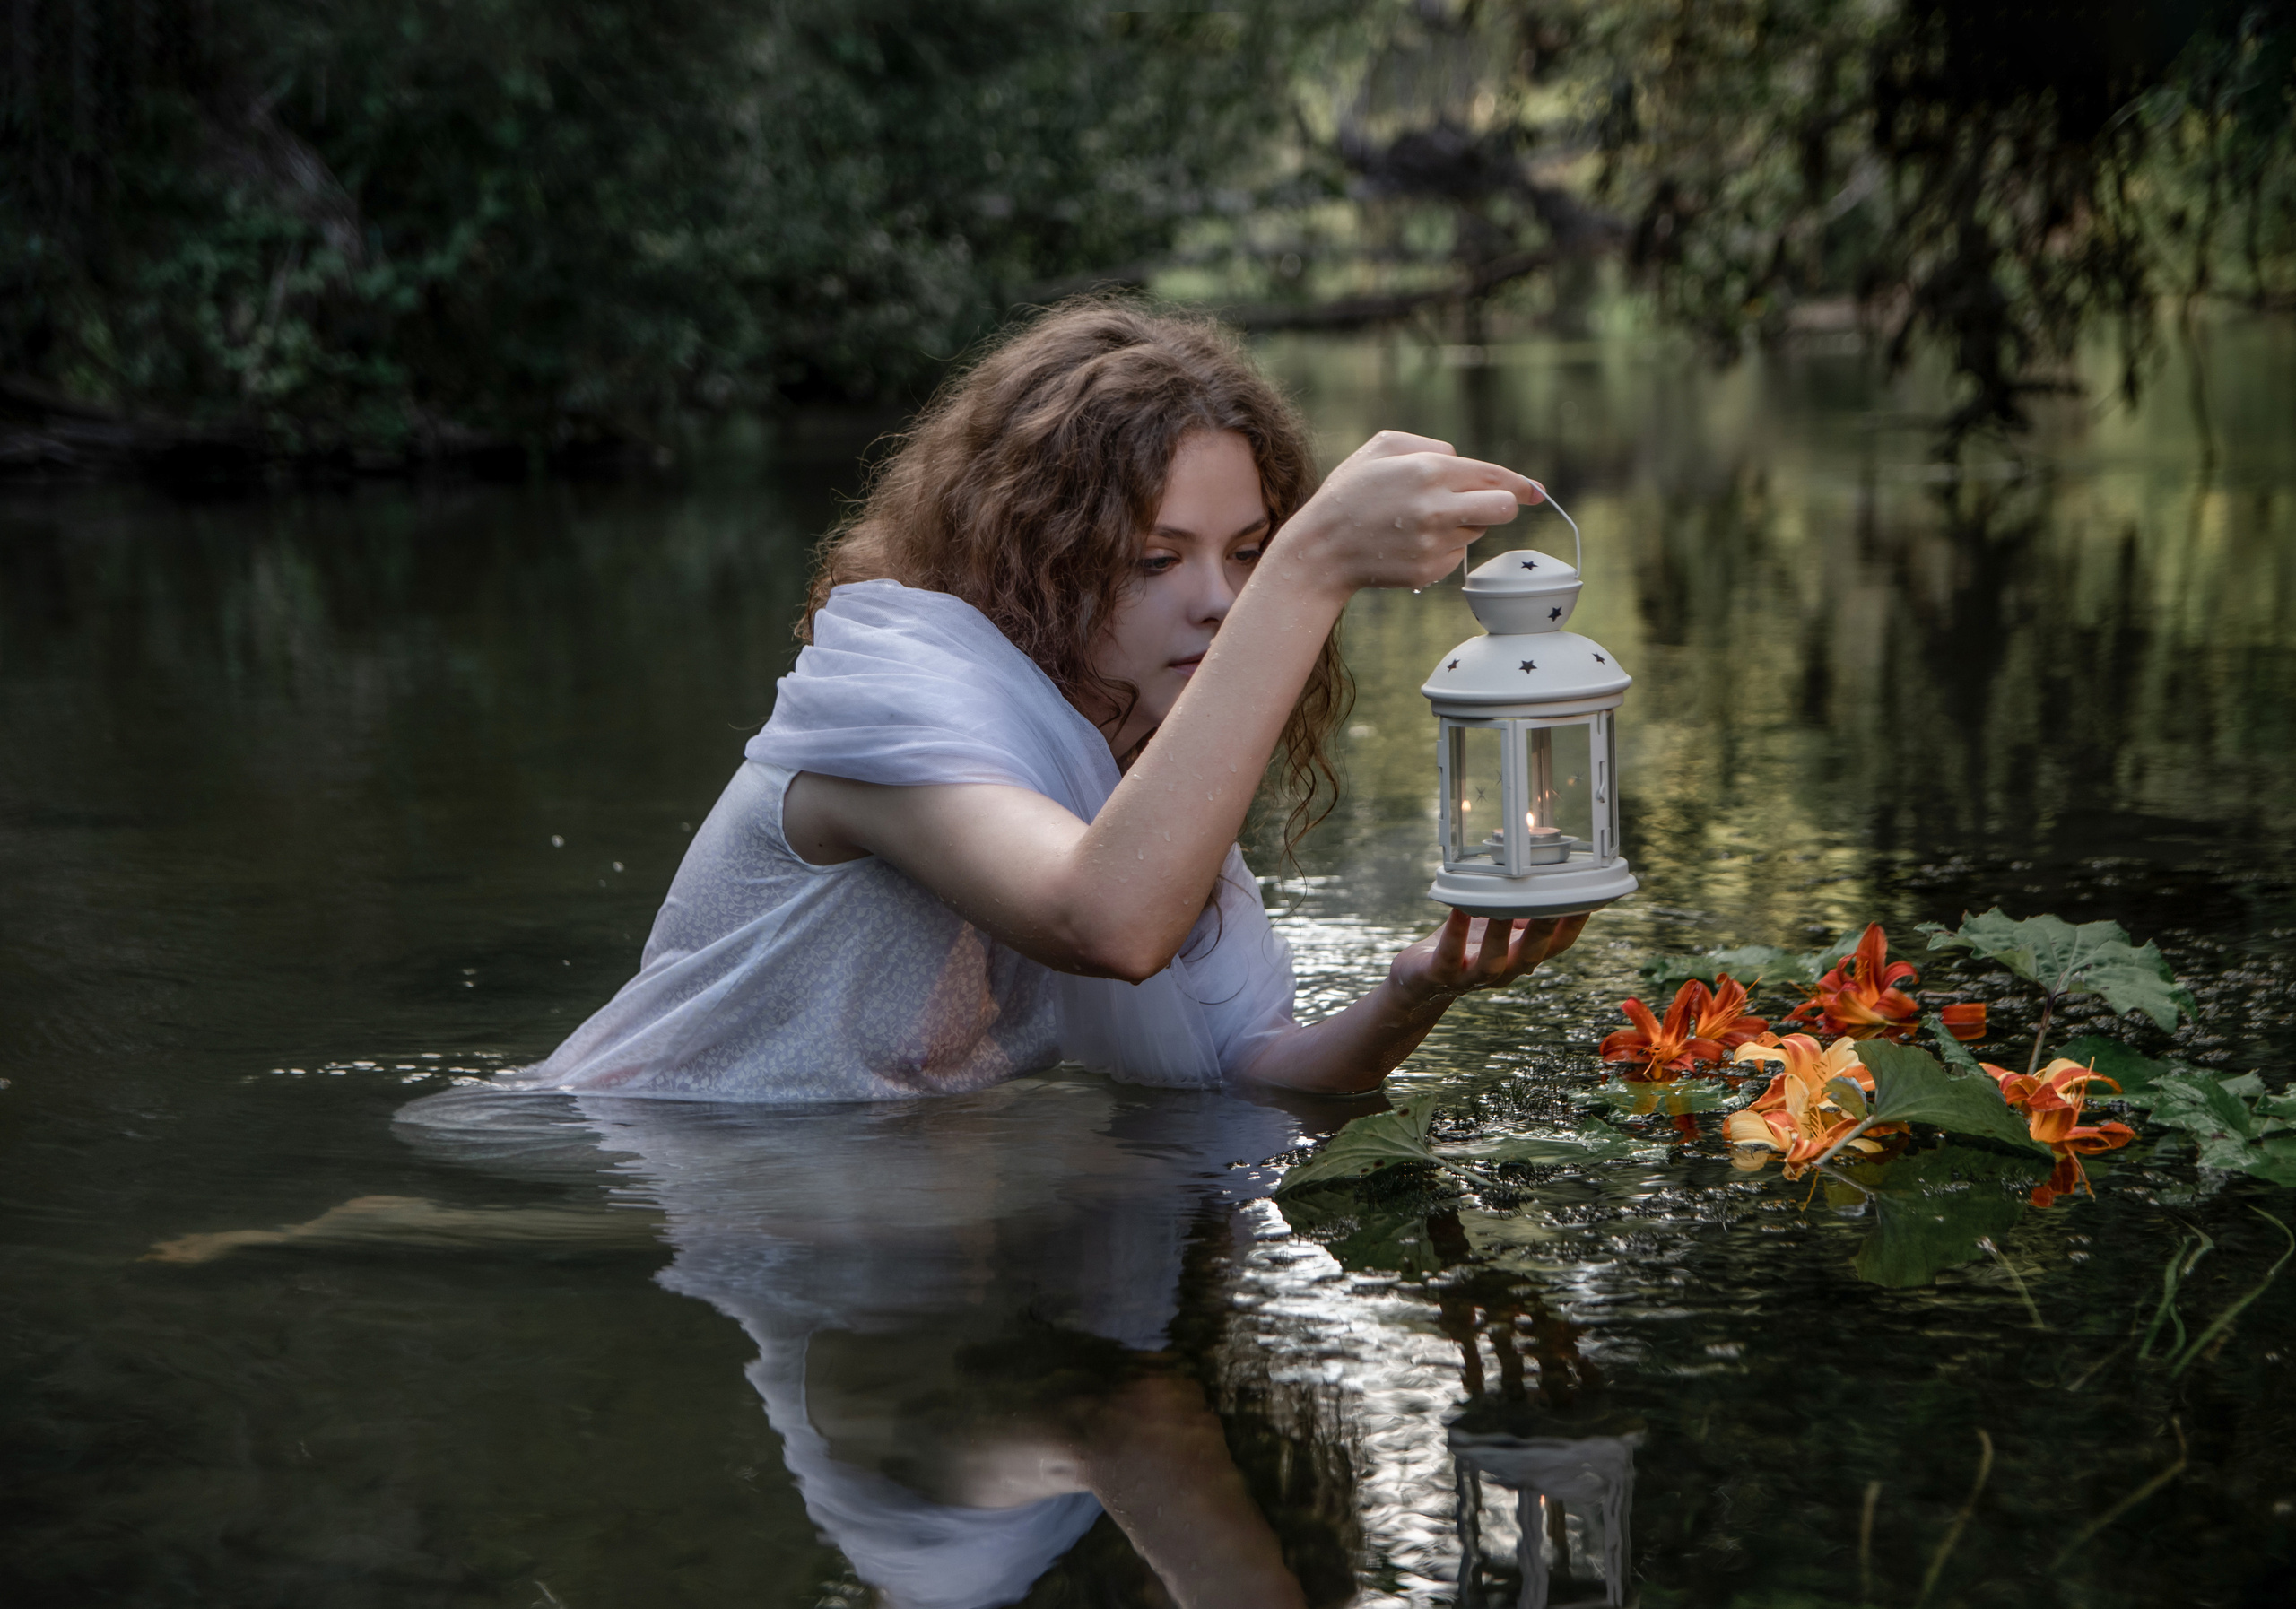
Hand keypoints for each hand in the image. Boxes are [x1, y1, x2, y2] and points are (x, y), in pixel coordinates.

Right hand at [1270, 430, 1543, 599]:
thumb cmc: (1349, 491)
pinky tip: (1409, 543)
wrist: (1320, 549)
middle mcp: (1437, 507)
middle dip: (1503, 506)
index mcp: (1429, 470)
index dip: (1522, 484)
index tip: (1537, 492)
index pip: (1496, 476)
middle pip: (1503, 509)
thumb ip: (1429, 445)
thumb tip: (1464, 461)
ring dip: (1460, 525)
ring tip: (1418, 522)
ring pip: (1476, 532)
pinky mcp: (1428, 570)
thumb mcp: (1381, 446)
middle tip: (1484, 505)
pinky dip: (1441, 549)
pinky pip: (1454, 556)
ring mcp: (1434, 543)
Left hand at [1389, 909, 1588, 1009]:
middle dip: (1545, 929)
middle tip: (1555, 901)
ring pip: (1494, 960)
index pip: (1557, 945)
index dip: (1575, 925)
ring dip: (1501, 934)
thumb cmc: (1463, 945)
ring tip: (1504, 904)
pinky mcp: (1441, 974)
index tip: (1592, 898)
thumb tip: (1546, 880)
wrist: (1420, 981)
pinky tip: (1459, 907)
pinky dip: (1455, 932)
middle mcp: (1503, 971)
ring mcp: (1471, 977)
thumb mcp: (1499, 928)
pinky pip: (1450, 955)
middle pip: (1531, 953)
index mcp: (1520, 957)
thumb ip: (1522, 913)